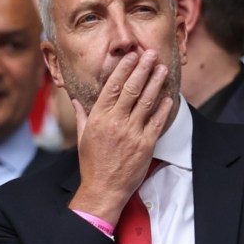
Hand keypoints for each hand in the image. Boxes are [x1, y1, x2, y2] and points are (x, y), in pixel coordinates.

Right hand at [70, 50, 173, 224]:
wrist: (104, 189)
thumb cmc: (92, 164)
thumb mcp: (82, 138)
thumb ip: (81, 116)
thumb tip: (75, 100)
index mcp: (98, 118)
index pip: (113, 87)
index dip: (124, 69)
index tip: (132, 56)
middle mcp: (115, 122)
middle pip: (132, 89)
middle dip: (143, 69)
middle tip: (152, 54)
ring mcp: (132, 133)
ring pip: (147, 102)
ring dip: (156, 83)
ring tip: (162, 69)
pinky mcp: (146, 145)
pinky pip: (157, 121)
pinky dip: (163, 108)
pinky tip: (169, 97)